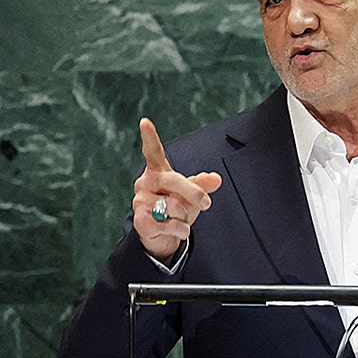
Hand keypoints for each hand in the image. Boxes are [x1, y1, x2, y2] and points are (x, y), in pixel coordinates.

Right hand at [131, 118, 222, 263]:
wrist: (162, 235)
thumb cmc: (175, 207)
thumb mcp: (191, 193)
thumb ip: (202, 184)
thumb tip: (216, 178)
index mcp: (157, 171)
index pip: (153, 151)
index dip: (149, 137)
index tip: (145, 122)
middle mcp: (145, 183)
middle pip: (174, 181)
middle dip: (193, 193)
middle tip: (206, 203)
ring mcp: (140, 201)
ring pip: (174, 206)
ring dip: (184, 217)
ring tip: (177, 218)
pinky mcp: (140, 220)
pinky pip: (170, 224)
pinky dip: (180, 229)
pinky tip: (175, 229)